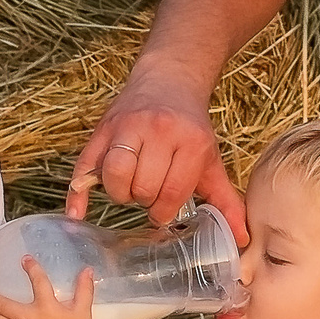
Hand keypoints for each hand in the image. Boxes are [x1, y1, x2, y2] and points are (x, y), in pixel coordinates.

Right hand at [64, 65, 245, 235]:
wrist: (169, 79)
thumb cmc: (190, 127)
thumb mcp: (211, 159)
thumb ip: (225, 200)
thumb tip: (242, 238)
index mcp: (190, 141)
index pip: (172, 192)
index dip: (164, 211)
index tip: (163, 210)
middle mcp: (159, 131)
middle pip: (143, 186)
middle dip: (143, 200)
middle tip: (148, 195)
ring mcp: (127, 127)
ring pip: (115, 175)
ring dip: (119, 192)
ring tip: (129, 189)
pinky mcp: (103, 128)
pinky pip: (85, 164)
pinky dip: (79, 192)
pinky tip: (77, 214)